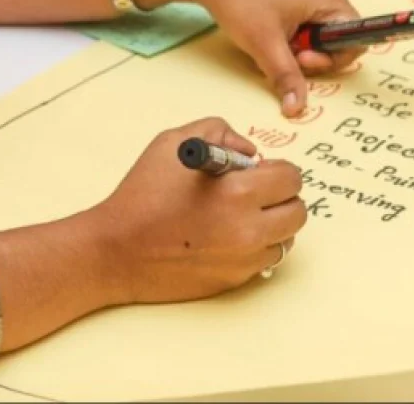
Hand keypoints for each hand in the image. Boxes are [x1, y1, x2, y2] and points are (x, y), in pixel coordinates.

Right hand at [91, 118, 305, 305]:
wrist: (116, 250)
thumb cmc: (144, 192)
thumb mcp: (176, 140)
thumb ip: (220, 131)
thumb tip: (250, 152)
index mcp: (237, 192)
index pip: (291, 178)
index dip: (279, 169)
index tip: (262, 169)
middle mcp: (247, 231)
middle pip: (297, 212)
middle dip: (283, 196)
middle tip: (259, 190)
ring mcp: (242, 261)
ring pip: (286, 240)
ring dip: (274, 223)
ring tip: (246, 214)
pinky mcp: (233, 281)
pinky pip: (265, 260)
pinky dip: (258, 246)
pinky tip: (233, 234)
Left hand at [188, 0, 364, 115]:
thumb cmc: (240, 0)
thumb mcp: (265, 46)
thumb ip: (287, 78)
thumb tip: (298, 109)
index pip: (353, 38)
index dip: (331, 58)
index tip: (301, 58)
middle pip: (337, 35)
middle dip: (311, 52)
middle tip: (283, 53)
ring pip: (320, 28)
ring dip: (300, 44)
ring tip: (272, 40)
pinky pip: (309, 17)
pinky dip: (294, 31)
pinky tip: (270, 30)